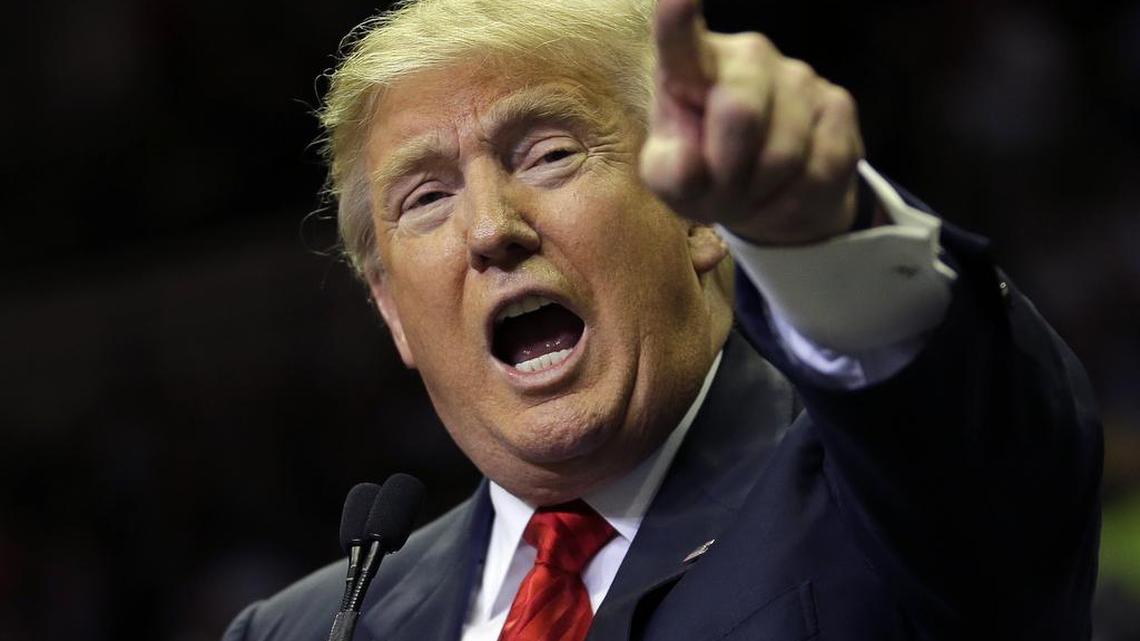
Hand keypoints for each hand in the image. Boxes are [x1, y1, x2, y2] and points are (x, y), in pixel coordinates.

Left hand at [640, 0, 864, 244]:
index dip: (678, 18)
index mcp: (693, 67)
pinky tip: (782, 197)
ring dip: (761, 194)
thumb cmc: (706, 175)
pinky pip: (817, 172)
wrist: (768, 195)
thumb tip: (690, 165)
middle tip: (722, 192)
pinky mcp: (838, 106)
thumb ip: (669, 174)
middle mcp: (748, 57)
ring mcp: (798, 76)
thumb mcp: (673, 182)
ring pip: (782, 154)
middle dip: (729, 173)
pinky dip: (792, 204)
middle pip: (740, 113)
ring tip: (751, 195)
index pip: (680, 40)